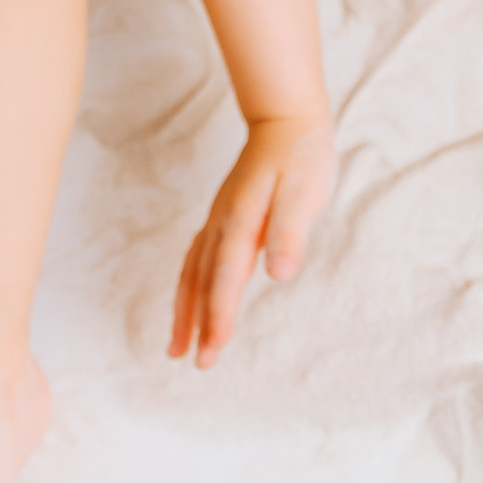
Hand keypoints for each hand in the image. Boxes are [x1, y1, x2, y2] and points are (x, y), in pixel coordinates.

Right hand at [169, 113, 336, 364]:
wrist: (285, 121)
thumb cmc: (301, 157)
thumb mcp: (305, 192)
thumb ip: (291, 231)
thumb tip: (281, 273)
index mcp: (242, 221)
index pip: (226, 277)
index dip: (218, 315)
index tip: (212, 349)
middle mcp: (222, 224)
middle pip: (202, 281)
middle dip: (195, 324)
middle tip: (193, 362)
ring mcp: (218, 221)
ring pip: (193, 272)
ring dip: (185, 310)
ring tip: (177, 346)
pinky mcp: (222, 219)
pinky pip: (196, 260)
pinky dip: (189, 287)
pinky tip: (189, 303)